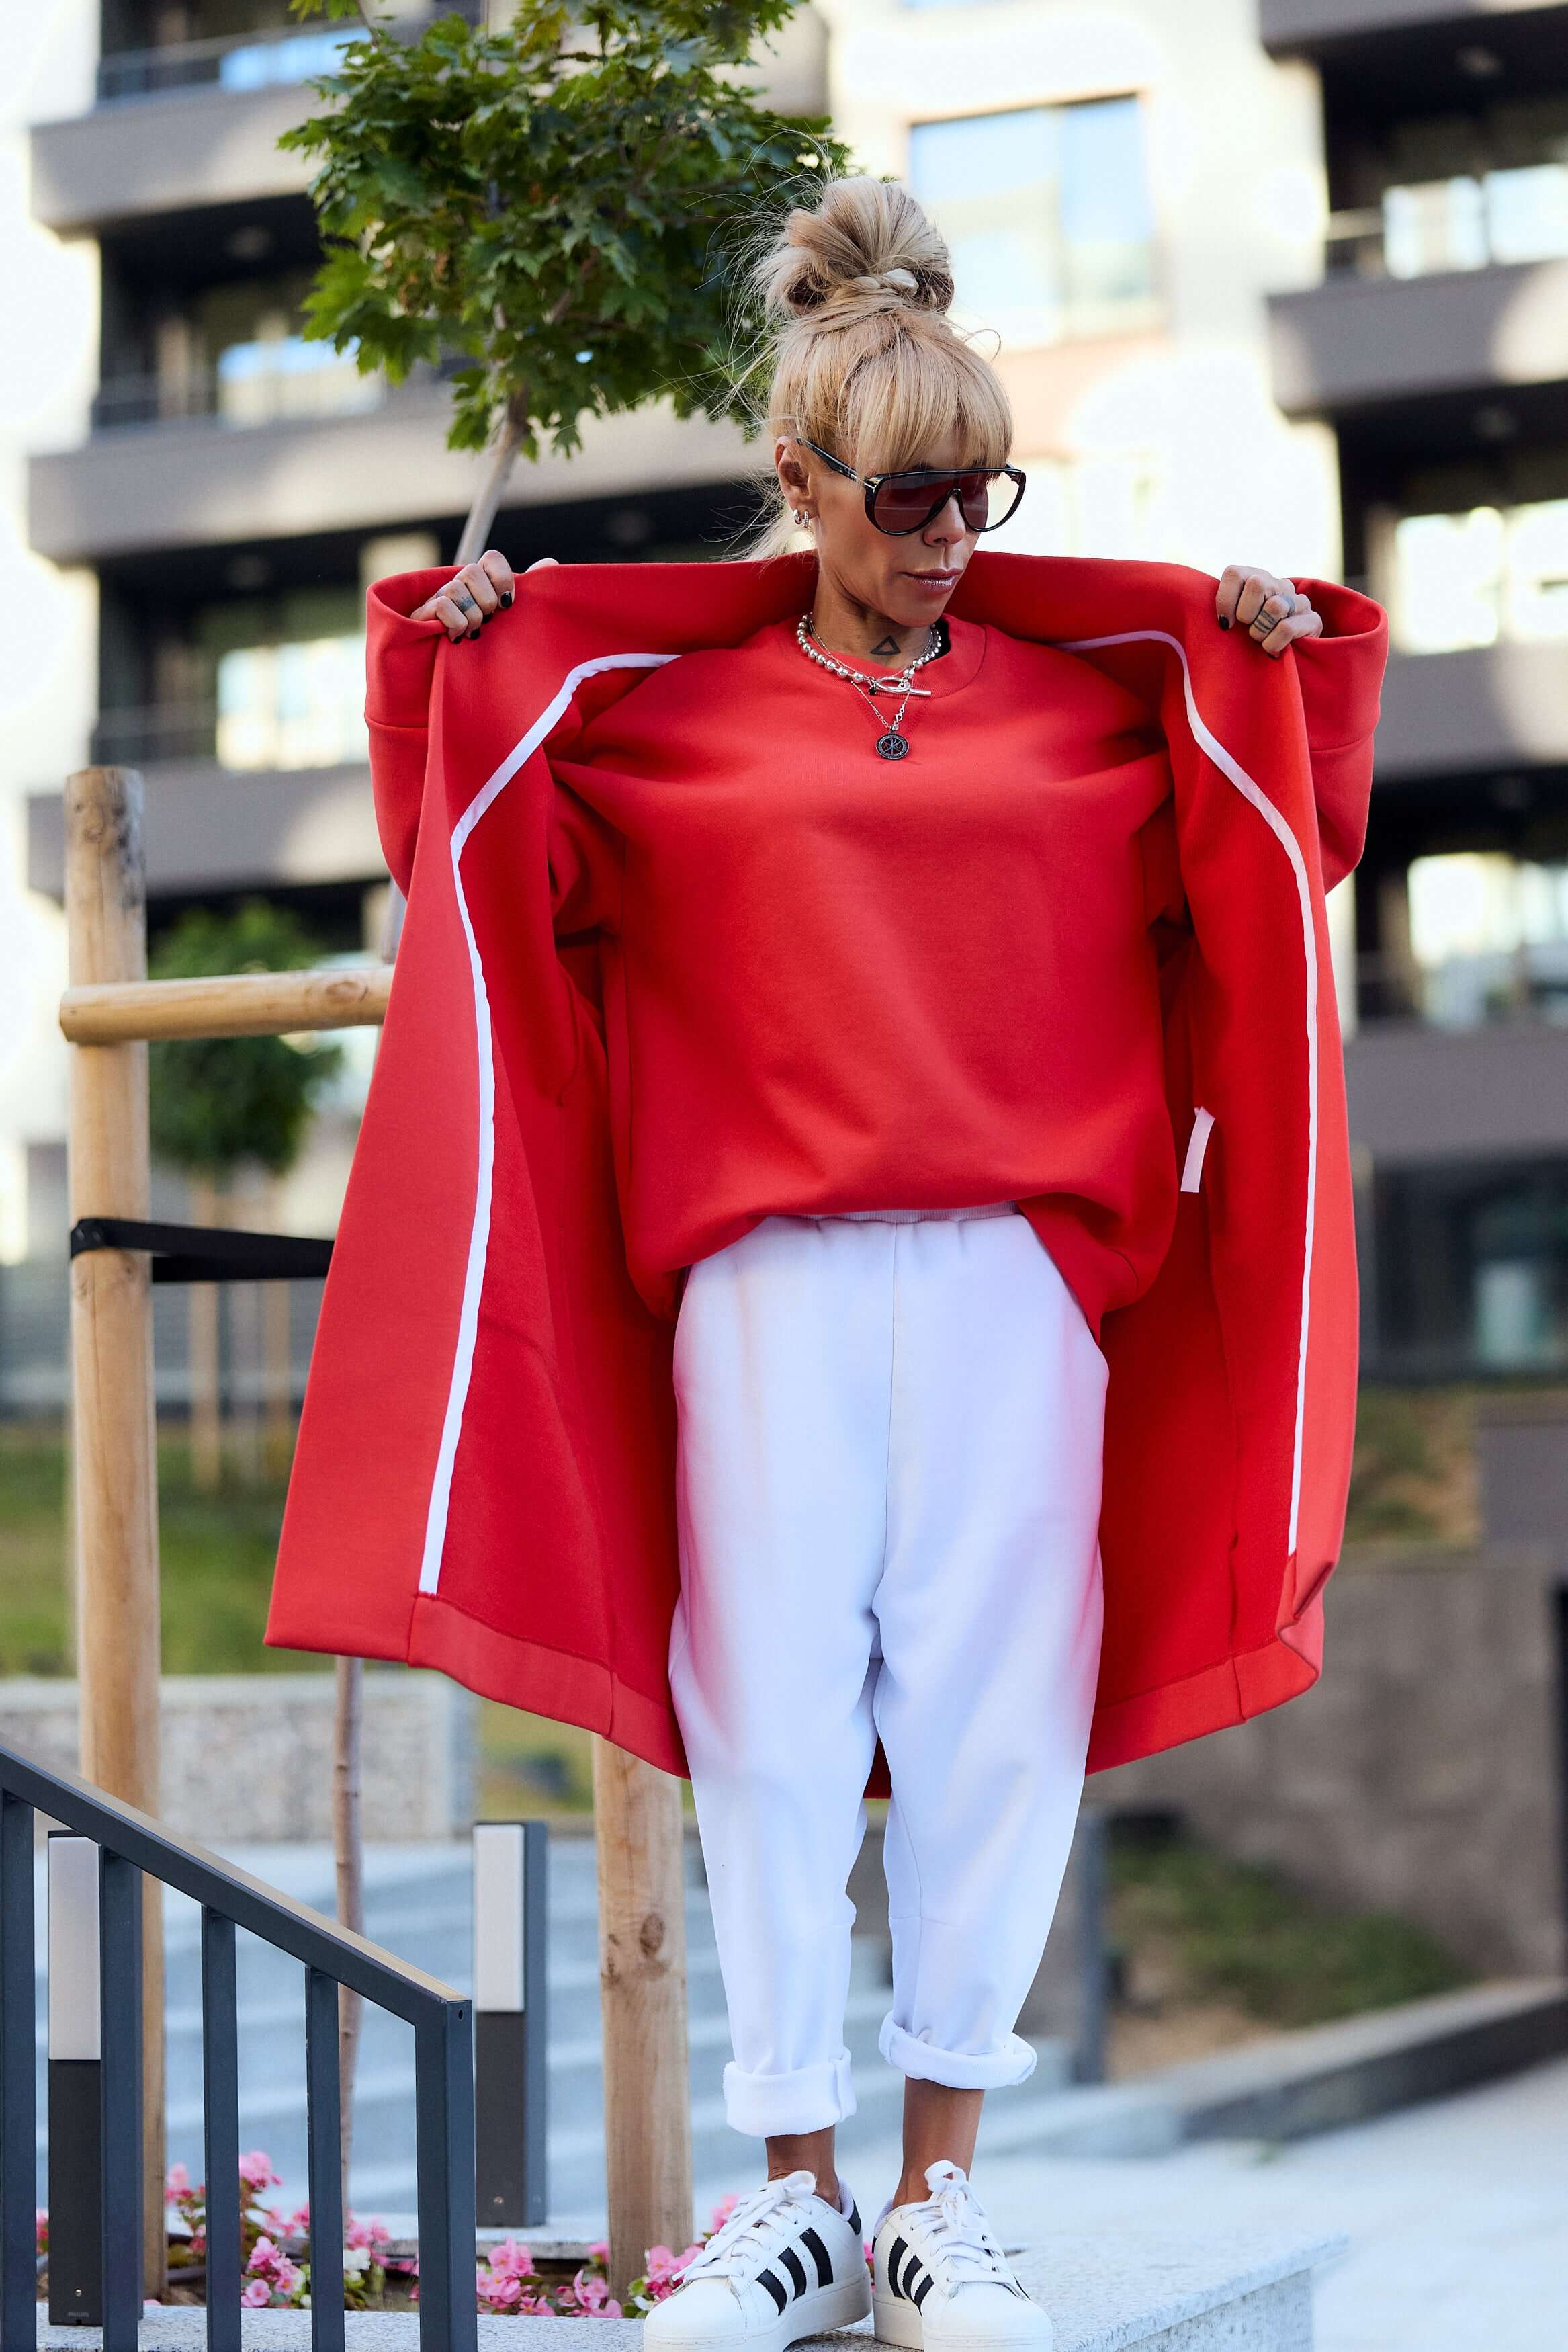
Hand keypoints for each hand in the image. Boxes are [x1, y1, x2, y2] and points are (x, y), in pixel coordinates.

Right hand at [411, 552, 557, 641]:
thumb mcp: (515, 620)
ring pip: (455, 588)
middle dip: (486, 601)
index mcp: (483, 583)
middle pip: (470, 571)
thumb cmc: (493, 648)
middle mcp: (459, 586)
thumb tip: (550, 563)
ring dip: (471, 616)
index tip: (508, 604)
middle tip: (489, 622)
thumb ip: (530, 592)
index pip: (492, 559)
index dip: (502, 578)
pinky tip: (458, 638)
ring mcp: (439, 599)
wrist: (463, 683)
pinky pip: (442, 606)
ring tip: (474, 634)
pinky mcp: (423, 616)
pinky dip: (456, 623)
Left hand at [1216, 565, 1322, 658]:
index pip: (1234, 573)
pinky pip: (1286, 628)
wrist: (1282, 658)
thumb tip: (1212, 617)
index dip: (1226, 600)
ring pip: (1274, 607)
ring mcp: (1298, 600)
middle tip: (1247, 630)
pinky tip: (1272, 649)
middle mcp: (1278, 584)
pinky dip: (1272, 644)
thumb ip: (1222, 610)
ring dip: (1260, 632)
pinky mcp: (1313, 619)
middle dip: (1246, 614)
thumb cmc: (1247, 641)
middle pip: (1257, 584)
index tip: (1226, 623)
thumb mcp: (1231, 622)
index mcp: (1255, 578)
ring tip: (1260, 640)